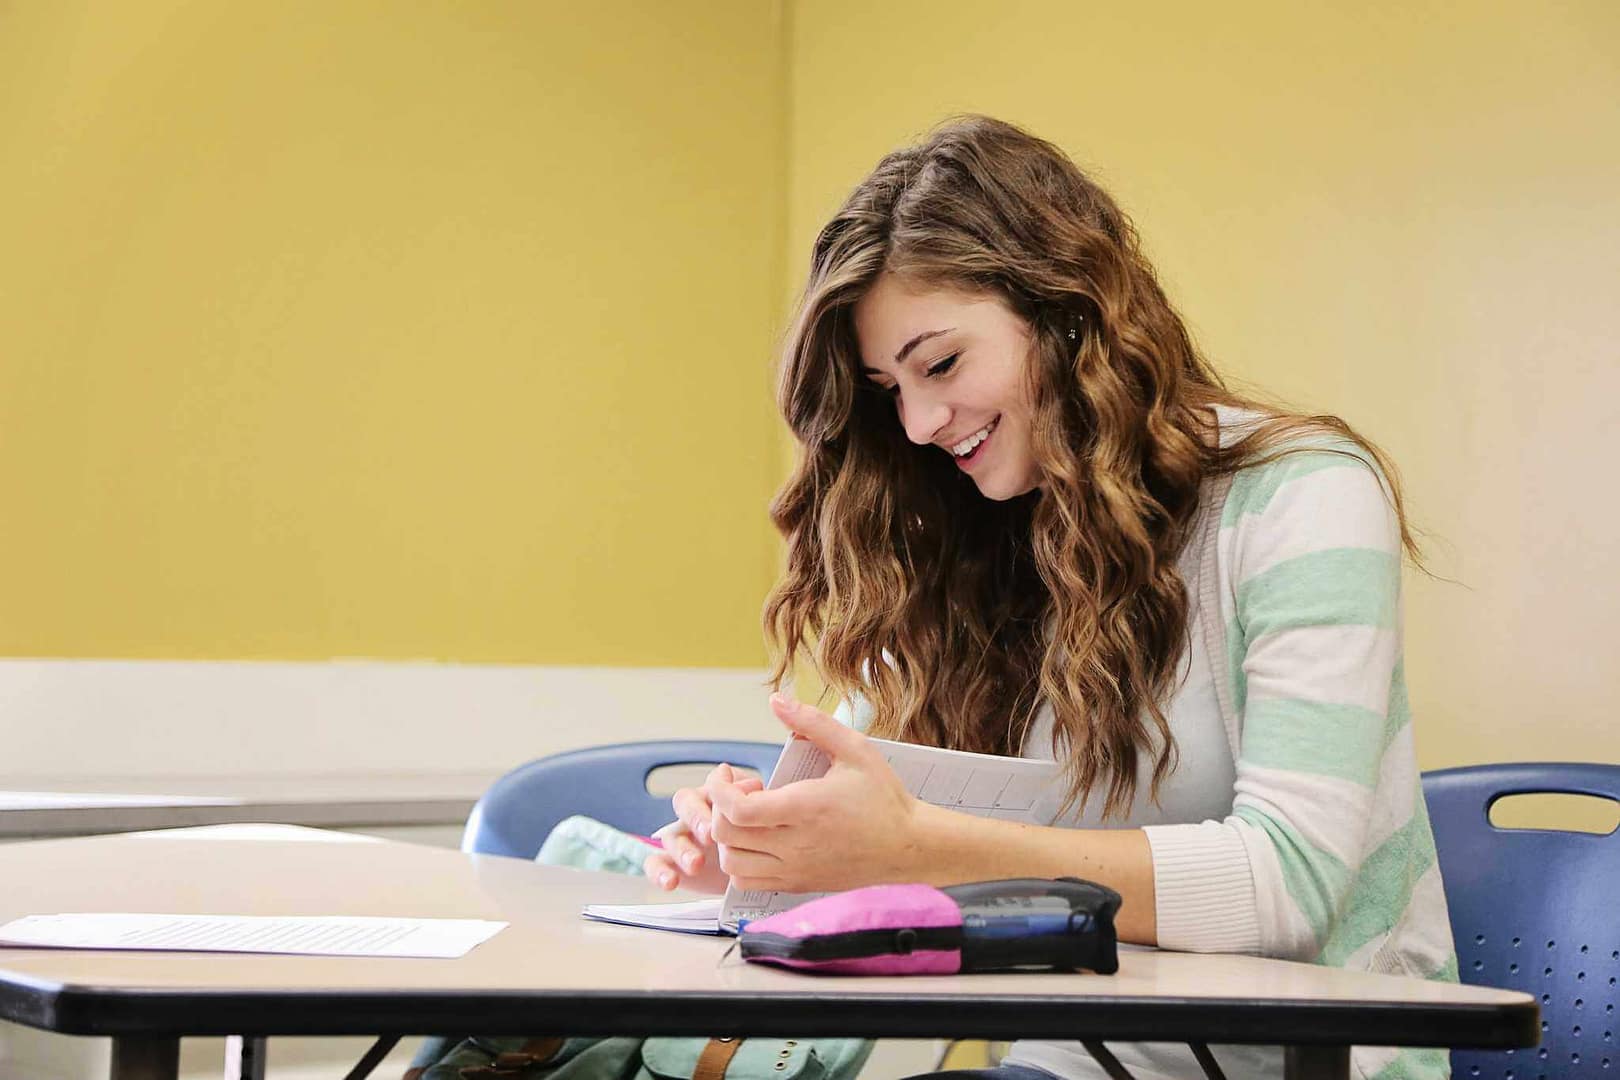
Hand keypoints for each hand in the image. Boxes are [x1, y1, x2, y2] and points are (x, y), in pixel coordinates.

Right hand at [642, 762, 762, 893]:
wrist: (759, 864)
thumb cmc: (757, 831)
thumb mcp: (760, 810)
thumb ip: (753, 797)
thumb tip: (752, 785)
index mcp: (714, 795)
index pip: (705, 787)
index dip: (710, 799)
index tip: (720, 814)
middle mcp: (694, 814)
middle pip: (683, 805)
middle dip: (695, 819)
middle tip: (709, 835)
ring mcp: (682, 840)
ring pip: (670, 837)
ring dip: (681, 850)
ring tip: (696, 864)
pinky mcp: (673, 864)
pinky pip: (655, 865)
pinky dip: (659, 873)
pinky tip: (671, 882)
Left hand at [706, 693, 922, 892]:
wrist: (909, 846)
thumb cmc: (883, 797)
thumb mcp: (854, 749)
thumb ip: (813, 721)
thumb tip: (776, 700)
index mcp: (805, 809)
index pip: (737, 810)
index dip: (719, 790)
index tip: (727, 772)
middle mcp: (795, 845)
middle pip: (726, 835)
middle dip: (720, 807)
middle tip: (746, 789)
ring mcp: (795, 870)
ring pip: (731, 863)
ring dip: (728, 836)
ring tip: (751, 816)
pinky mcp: (798, 885)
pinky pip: (747, 882)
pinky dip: (740, 861)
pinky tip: (759, 839)